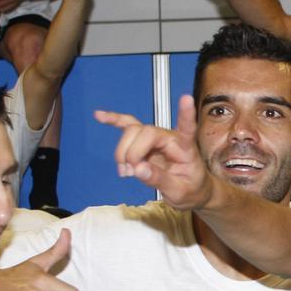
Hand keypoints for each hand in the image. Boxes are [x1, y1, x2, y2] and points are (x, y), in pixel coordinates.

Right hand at [95, 95, 210, 209]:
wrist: (191, 191)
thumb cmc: (190, 189)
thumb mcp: (179, 192)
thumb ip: (159, 179)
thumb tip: (138, 169)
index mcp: (185, 147)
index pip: (187, 128)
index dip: (185, 114)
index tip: (186, 98)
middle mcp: (170, 137)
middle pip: (144, 132)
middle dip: (131, 153)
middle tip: (130, 174)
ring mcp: (156, 137)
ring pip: (132, 132)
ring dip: (122, 151)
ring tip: (125, 171)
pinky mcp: (145, 141)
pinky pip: (128, 126)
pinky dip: (114, 121)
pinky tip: (99, 116)